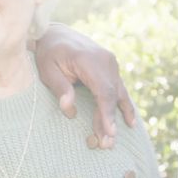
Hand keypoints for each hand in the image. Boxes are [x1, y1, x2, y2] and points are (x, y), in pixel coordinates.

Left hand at [35, 24, 136, 148]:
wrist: (55, 33)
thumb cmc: (49, 52)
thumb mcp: (47, 69)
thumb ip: (60, 88)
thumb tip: (69, 109)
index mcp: (90, 60)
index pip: (103, 91)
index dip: (107, 113)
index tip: (109, 132)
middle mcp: (106, 61)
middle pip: (112, 96)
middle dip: (110, 121)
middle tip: (107, 144)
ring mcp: (110, 64)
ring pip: (117, 94)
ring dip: (117, 117)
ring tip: (115, 138)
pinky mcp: (110, 68)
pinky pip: (118, 89)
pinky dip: (123, 106)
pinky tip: (130, 122)